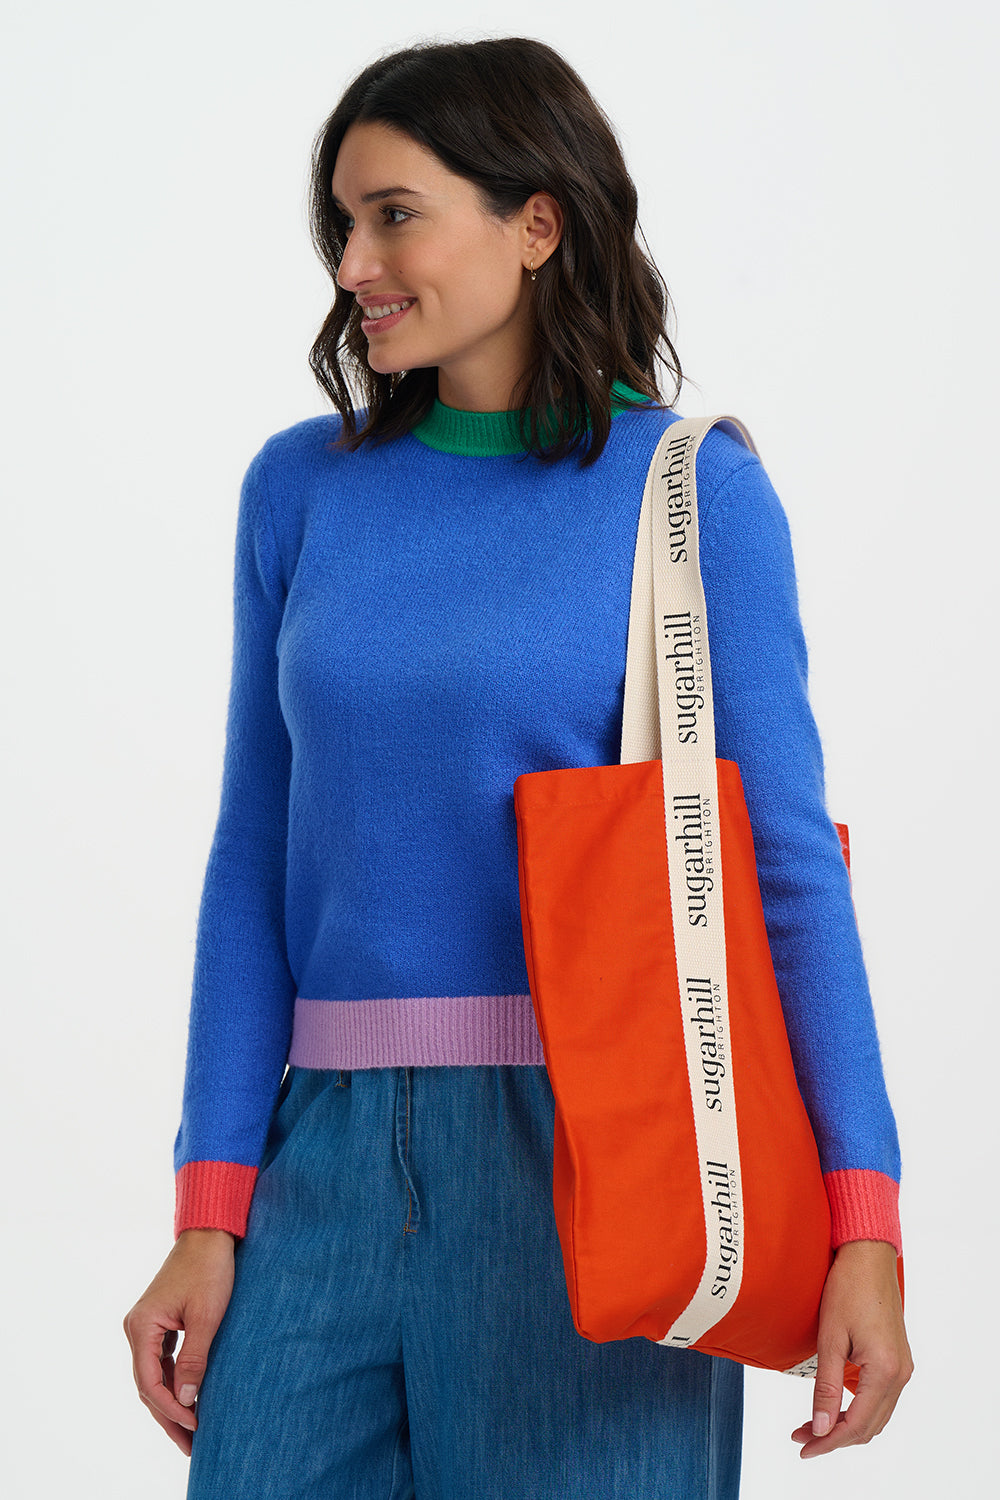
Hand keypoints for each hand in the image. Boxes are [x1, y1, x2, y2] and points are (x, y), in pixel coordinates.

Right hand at [123, 1228, 235, 1455]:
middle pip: (147, 1384)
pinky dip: (173, 1382)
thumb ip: (194, 1359)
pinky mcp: (159, 1323)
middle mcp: (136, 1328)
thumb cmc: (210, 1269)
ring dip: (171, 1402)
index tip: (195, 1426)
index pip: (149, 1382)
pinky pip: (161, 1361)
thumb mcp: (207, 1316)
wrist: (209, 1234)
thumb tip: (186, 1400)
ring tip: (191, 1431)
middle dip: (168, 1415)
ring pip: (154, 1376)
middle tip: (190, 1446)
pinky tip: (189, 1399)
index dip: (171, 1409)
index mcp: (142, 1326)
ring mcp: (146, 1326)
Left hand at [791, 1239, 911, 1458]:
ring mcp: (902, 1368)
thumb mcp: (831, 1338)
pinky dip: (857, 1409)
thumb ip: (826, 1386)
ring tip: (812, 1424)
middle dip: (834, 1436)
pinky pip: (880, 1399)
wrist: (869, 1257)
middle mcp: (901, 1374)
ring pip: (876, 1415)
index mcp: (886, 1370)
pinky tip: (834, 1406)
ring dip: (845, 1425)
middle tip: (800, 1436)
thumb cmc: (848, 1289)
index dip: (828, 1441)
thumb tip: (819, 1427)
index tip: (803, 1447)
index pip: (857, 1424)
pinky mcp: (897, 1360)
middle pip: (869, 1426)